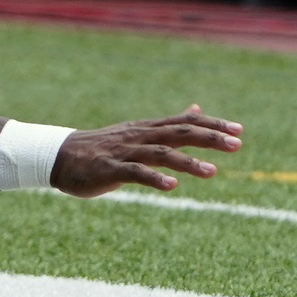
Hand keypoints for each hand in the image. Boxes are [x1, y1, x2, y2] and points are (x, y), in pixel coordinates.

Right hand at [51, 104, 242, 197]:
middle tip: (237, 145)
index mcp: (147, 128)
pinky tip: (171, 187)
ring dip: (187, 162)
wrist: (58, 156)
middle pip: (178, 132)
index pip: (184, 122)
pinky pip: (135, 173)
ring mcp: (124, 152)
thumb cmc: (102, 147)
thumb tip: (197, 110)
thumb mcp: (138, 131)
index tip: (238, 131)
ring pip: (160, 153)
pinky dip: (154, 178)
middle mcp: (139, 136)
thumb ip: (169, 124)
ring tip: (212, 172)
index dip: (212, 125)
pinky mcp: (110, 169)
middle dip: (208, 138)